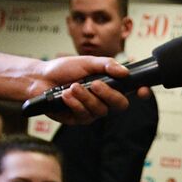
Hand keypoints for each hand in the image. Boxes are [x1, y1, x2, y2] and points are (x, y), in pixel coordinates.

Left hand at [29, 56, 148, 123]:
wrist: (38, 78)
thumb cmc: (62, 69)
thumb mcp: (86, 62)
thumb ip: (106, 64)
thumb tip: (125, 71)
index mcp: (109, 85)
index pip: (131, 91)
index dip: (141, 92)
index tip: (142, 90)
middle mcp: (103, 100)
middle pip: (120, 104)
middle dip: (109, 95)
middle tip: (95, 84)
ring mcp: (92, 111)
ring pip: (100, 111)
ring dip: (86, 97)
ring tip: (72, 87)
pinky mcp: (78, 119)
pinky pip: (84, 115)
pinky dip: (75, 104)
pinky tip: (66, 95)